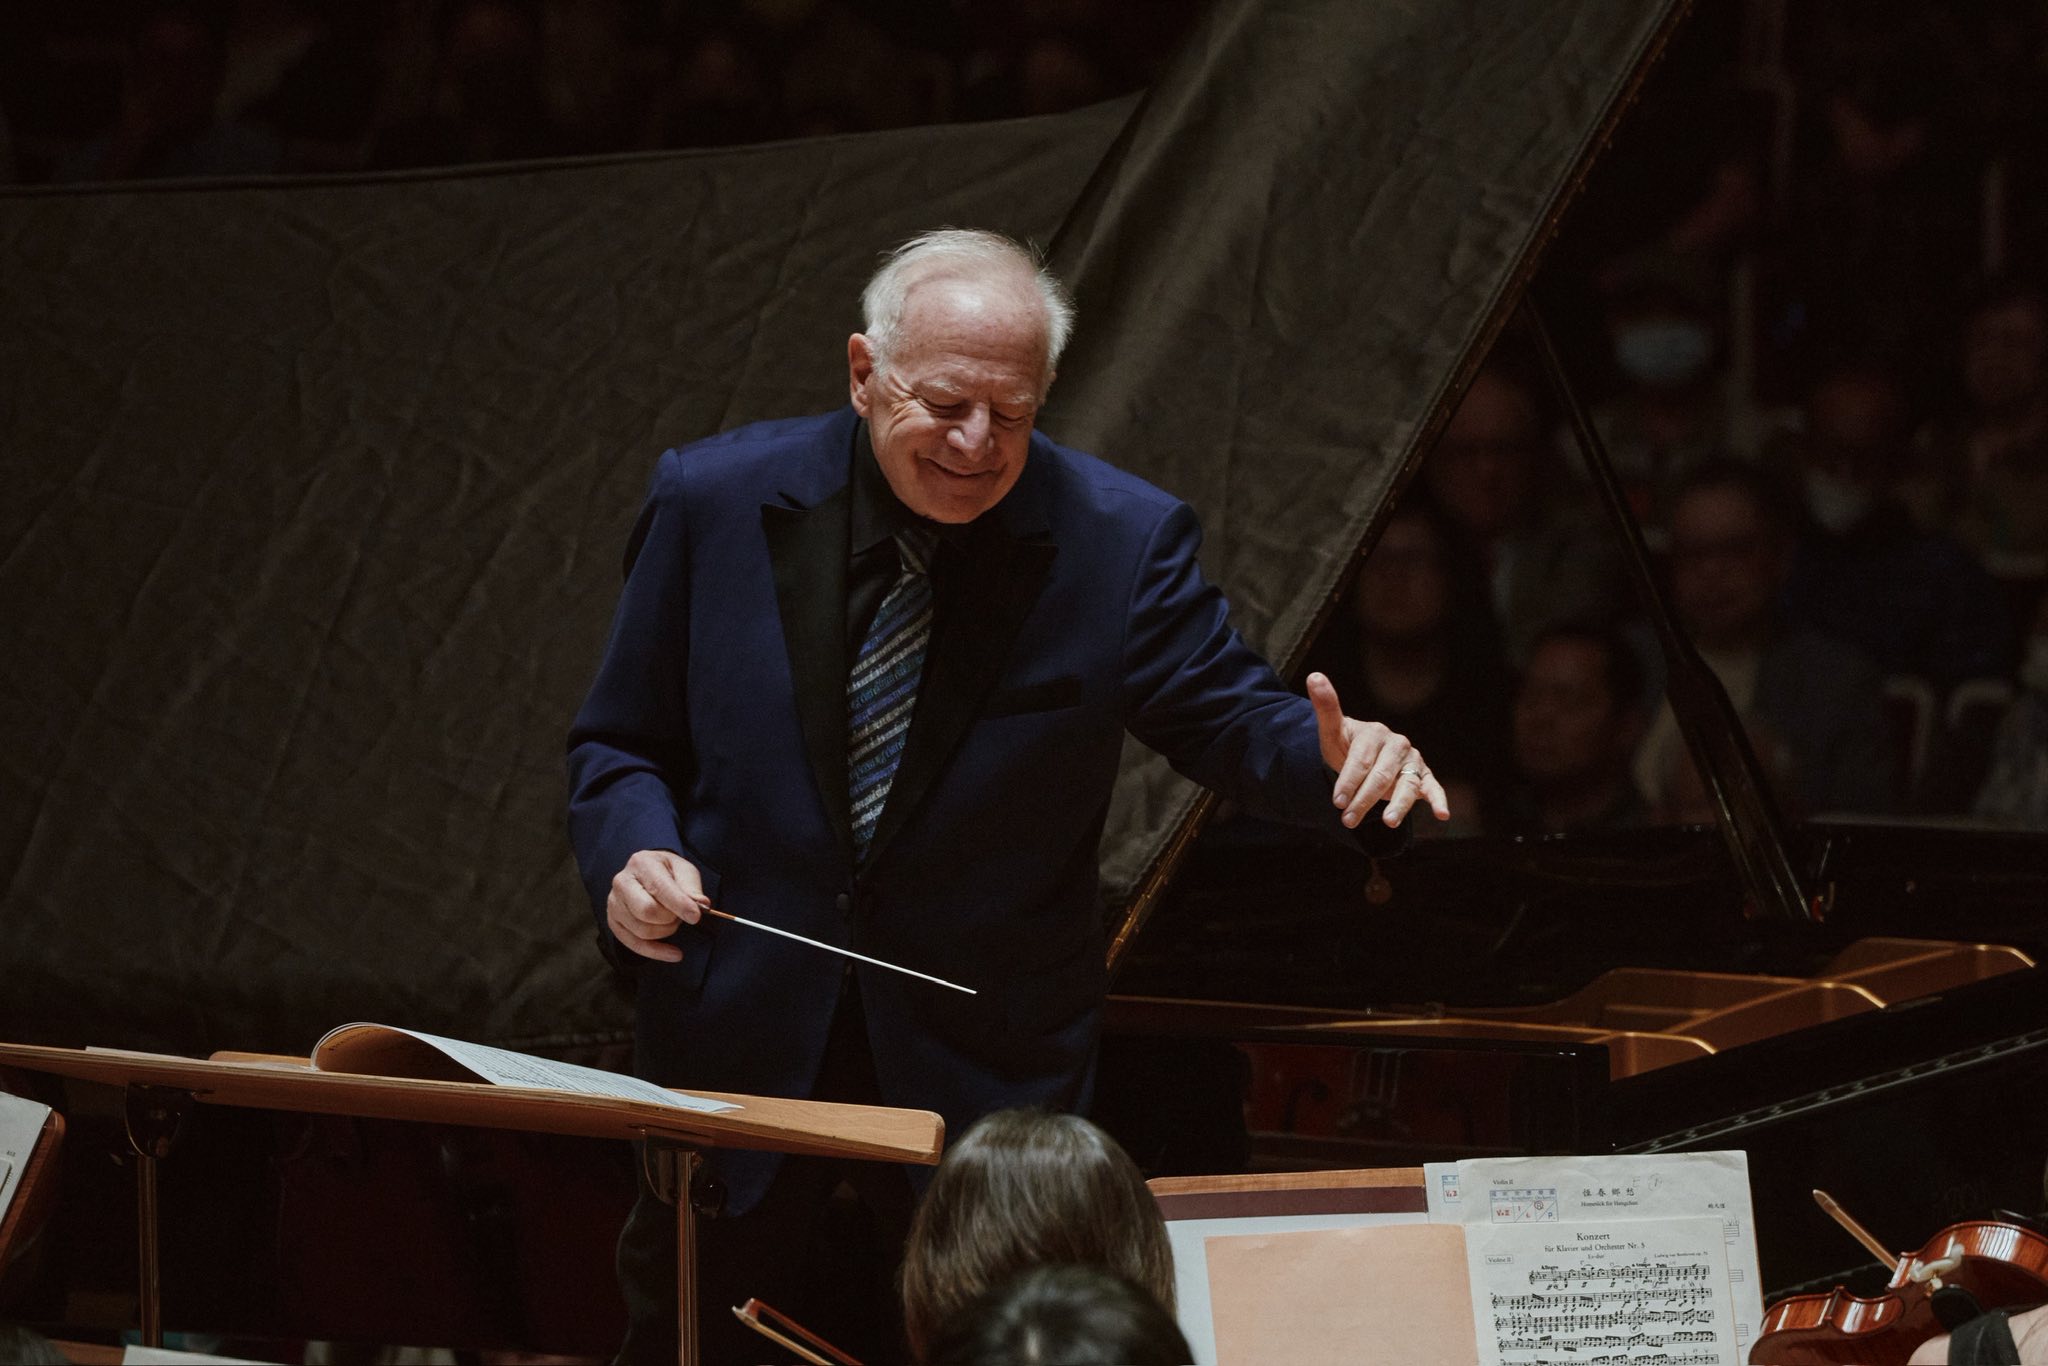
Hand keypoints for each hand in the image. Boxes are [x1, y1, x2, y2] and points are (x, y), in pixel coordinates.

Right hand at [606, 850, 706, 962]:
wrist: (647, 874)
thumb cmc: (668, 872)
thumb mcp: (684, 870)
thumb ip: (692, 886)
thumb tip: (701, 904)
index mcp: (641, 864)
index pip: (659, 888)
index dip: (679, 904)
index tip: (696, 916)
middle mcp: (622, 882)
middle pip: (646, 911)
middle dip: (670, 918)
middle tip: (680, 914)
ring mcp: (614, 904)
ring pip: (642, 931)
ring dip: (666, 931)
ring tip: (672, 920)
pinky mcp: (614, 922)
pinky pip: (635, 945)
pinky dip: (657, 952)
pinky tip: (674, 953)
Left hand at [1308, 671, 1451, 827]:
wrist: (1360, 757)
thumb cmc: (1345, 746)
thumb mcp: (1332, 731)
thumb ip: (1326, 707)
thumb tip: (1314, 675)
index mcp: (1375, 733)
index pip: (1361, 760)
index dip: (1349, 781)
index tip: (1336, 801)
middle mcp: (1398, 745)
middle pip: (1382, 775)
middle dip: (1365, 799)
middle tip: (1348, 820)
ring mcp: (1412, 761)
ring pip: (1407, 784)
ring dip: (1399, 805)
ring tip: (1388, 822)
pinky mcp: (1423, 776)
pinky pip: (1432, 788)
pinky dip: (1439, 800)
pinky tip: (1442, 814)